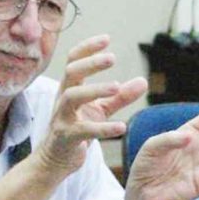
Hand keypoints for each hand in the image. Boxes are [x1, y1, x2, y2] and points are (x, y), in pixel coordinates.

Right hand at [36, 35, 147, 174]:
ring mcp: (62, 118)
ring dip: (94, 89)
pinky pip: (83, 130)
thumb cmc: (77, 129)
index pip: (73, 60)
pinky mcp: (66, 137)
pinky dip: (103, 128)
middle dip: (90, 63)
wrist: (55, 160)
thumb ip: (120, 96)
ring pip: (72, 96)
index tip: (107, 39)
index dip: (87, 48)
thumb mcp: (99, 110)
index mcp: (70, 88)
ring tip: (116, 86)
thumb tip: (143, 81)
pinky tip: (121, 127)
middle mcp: (63, 99)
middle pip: (71, 73)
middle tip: (112, 58)